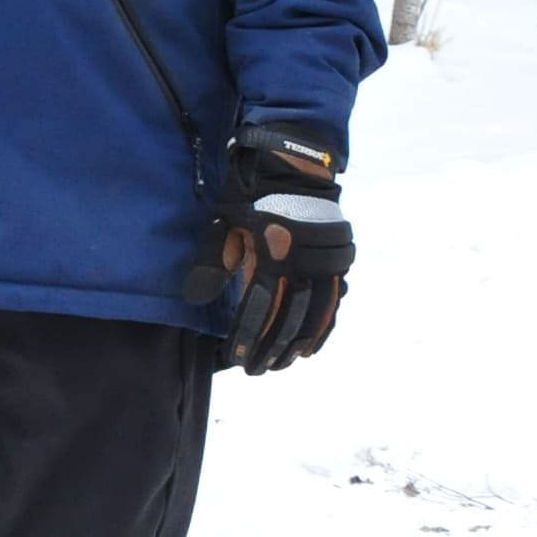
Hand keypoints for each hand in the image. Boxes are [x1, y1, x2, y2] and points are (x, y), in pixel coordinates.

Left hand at [214, 128, 351, 374]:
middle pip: (288, 319)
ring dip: (297, 345)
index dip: (248, 338)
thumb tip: (196, 297)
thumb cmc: (251, 195)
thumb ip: (215, 261)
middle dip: (272, 349)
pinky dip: (323, 329)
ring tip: (283, 365)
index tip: (237, 359)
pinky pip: (333, 303)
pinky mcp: (339, 263)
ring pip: (314, 317)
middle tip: (257, 371)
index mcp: (273, 256)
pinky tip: (311, 348)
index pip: (260, 309)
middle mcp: (303, 265)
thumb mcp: (226, 222)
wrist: (293, 166)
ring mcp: (326, 265)